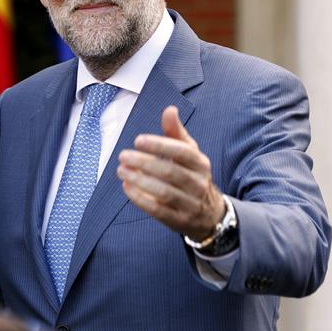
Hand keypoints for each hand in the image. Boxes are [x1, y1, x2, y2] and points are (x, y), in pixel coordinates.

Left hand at [116, 106, 224, 240]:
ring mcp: (190, 204)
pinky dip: (141, 200)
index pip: (182, 152)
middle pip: (170, 172)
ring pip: (164, 192)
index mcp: (200, 163)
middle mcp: (198, 184)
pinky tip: (127, 188)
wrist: (210, 214)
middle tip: (123, 155)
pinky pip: (159, 211)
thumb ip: (176, 133)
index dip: (160, 145)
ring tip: (121, 170)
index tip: (138, 140)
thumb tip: (169, 109)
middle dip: (144, 163)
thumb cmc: (192, 176)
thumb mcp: (189, 154)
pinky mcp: (179, 221)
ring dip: (139, 181)